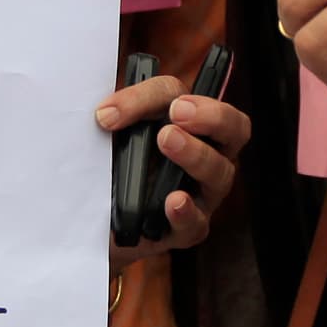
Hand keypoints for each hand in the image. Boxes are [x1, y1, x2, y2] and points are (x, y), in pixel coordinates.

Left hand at [97, 72, 250, 263]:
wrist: (92, 222)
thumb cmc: (109, 170)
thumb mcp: (110, 138)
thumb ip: (115, 119)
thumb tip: (105, 114)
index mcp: (188, 125)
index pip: (188, 97)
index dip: (158, 96)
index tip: (129, 106)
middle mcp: (205, 155)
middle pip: (234, 129)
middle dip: (212, 116)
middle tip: (177, 113)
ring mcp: (201, 195)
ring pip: (220, 173)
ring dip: (195, 154)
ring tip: (166, 141)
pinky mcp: (185, 230)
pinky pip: (196, 222)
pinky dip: (186, 211)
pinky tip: (172, 202)